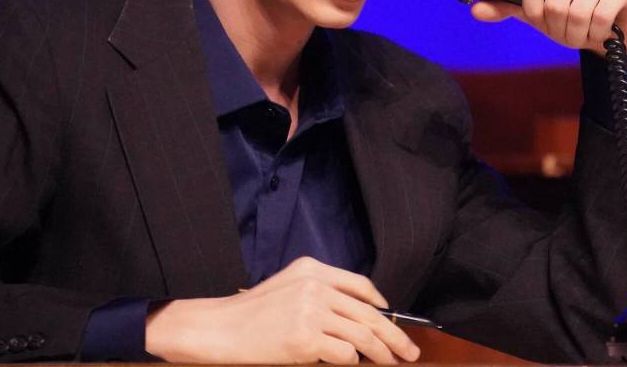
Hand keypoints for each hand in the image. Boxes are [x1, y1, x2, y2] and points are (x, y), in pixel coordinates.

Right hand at [145, 256, 419, 363]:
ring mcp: (311, 312)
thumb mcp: (287, 288)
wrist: (216, 330)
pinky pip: (344, 353)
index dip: (381, 303)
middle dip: (393, 335)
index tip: (393, 317)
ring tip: (392, 363)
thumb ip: (320, 291)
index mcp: (311, 270)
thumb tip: (356, 314)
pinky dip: (353, 362)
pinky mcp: (305, 339)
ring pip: (362, 335)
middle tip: (409, 350)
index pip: (359, 284)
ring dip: (382, 353)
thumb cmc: (249, 316)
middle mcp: (315, 286)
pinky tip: (355, 365)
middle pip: (368, 312)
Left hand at [471, 0, 626, 73]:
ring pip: (578, 10)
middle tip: (565, 34)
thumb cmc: (572, 14)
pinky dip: (596, 33)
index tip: (540, 21)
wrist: (614, 27)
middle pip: (555, 0)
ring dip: (577, 34)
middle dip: (557, 28)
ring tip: (581, 35)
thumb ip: (508, 7)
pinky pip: (601, 15)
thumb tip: (476, 9)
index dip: (532, 9)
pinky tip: (600, 32)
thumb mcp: (537, 11)